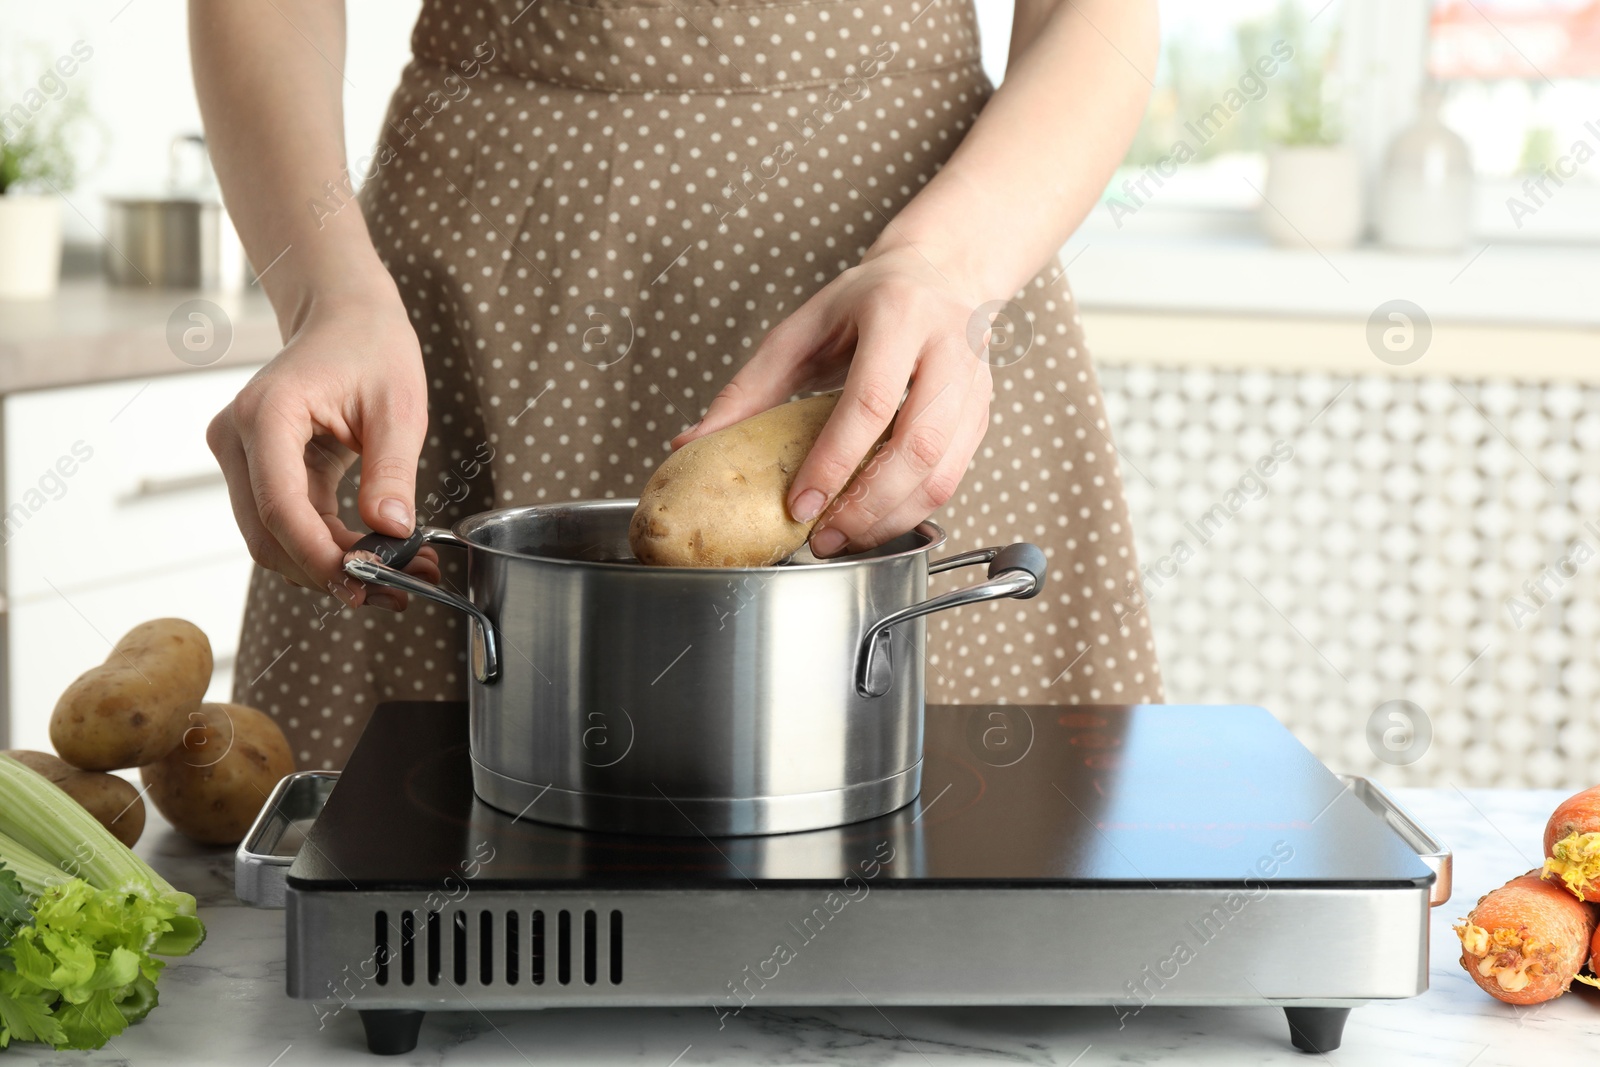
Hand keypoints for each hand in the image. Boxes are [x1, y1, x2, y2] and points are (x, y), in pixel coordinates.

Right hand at [207, 290, 438, 608]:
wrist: (345, 319)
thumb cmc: (370, 348)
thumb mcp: (398, 407)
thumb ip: (392, 471)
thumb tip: (393, 532)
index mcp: (267, 414)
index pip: (279, 506)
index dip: (319, 556)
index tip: (365, 583)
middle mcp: (238, 438)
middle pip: (268, 534)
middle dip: (328, 572)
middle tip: (395, 591)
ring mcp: (241, 457)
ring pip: (273, 538)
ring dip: (329, 567)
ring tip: (398, 576)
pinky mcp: (257, 471)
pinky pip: (286, 524)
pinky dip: (328, 547)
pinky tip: (376, 556)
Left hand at [673, 246, 991, 555]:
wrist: (941, 275)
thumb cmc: (866, 302)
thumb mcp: (801, 328)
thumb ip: (749, 387)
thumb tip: (692, 444)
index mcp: (897, 317)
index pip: (869, 402)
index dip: (834, 461)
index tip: (800, 505)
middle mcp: (948, 349)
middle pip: (917, 446)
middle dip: (867, 505)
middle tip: (824, 536)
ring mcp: (974, 385)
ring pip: (944, 472)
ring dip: (892, 518)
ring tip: (846, 538)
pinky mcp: (983, 415)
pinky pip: (955, 477)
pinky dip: (913, 509)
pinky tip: (876, 520)